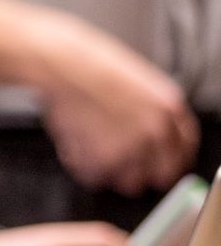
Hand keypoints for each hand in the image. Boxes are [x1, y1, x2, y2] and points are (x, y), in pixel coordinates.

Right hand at [9, 1, 193, 194]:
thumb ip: (153, 110)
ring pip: (127, 182)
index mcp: (168, 107)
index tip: (162, 164)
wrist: (60, 64)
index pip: (184, 149)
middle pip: (160, 174)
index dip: (172, 160)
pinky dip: (84, 167)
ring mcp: (129, 148)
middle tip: (125, 163)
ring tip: (95, 152)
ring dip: (112, 172)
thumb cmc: (89, 62)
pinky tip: (77, 147)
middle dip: (143, 171)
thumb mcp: (139, 80)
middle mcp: (154, 131)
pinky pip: (95, 177)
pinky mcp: (100, 159)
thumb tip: (152, 133)